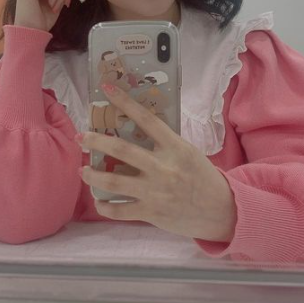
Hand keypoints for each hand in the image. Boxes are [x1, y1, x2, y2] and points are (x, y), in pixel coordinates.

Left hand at [76, 83, 237, 242]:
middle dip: (96, 140)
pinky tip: (98, 201)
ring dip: (93, 175)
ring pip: (114, 182)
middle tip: (81, 136)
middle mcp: (163, 167)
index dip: (124, 102)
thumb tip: (136, 129)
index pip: (146, 119)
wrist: (222, 210)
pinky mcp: (151, 213)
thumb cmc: (203, 177)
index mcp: (175, 147)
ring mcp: (155, 192)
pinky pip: (120, 210)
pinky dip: (105, 206)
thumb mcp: (188, 153)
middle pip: (121, 149)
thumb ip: (165, 143)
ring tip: (83, 170)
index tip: (107, 89)